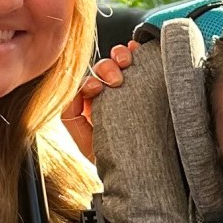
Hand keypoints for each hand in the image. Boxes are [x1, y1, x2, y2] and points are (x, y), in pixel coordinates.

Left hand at [61, 40, 135, 163]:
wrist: (146, 172)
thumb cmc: (116, 160)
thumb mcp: (86, 142)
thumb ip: (71, 116)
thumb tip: (72, 92)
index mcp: (97, 105)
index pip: (89, 82)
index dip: (91, 79)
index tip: (98, 88)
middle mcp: (114, 94)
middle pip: (105, 68)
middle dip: (107, 68)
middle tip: (116, 80)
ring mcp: (133, 88)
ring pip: (122, 59)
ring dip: (122, 55)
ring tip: (128, 62)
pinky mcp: (152, 85)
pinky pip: (143, 59)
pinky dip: (139, 50)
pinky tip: (139, 50)